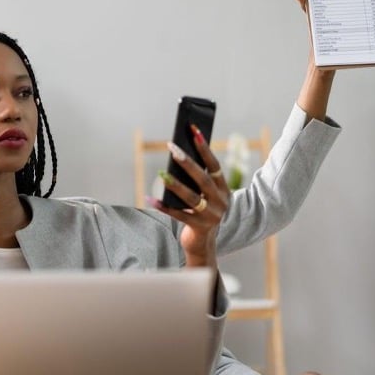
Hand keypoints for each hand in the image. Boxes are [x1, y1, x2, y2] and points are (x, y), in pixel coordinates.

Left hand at [148, 125, 230, 269]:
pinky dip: (163, 206)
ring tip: (162, 174)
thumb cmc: (201, 212)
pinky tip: (150, 199)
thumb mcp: (204, 195)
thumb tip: (177, 159)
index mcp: (223, 189)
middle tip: (173, 148)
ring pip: (191, 197)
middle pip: (202, 178)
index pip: (214, 164)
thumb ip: (196, 181)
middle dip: (187, 162)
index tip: (194, 131)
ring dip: (175, 184)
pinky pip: (178, 214)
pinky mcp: (198, 227)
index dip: (204, 148)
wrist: (204, 244)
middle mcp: (220, 201)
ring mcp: (211, 215)